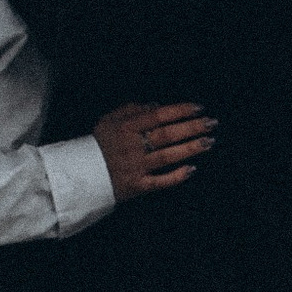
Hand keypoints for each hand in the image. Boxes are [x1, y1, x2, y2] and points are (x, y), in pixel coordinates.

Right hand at [92, 100, 217, 202]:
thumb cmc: (97, 145)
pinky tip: (192, 169)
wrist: (79, 175)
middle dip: (192, 128)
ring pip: (168, 156)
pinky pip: (160, 182)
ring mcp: (135, 167)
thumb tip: (156, 105)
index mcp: (125, 127)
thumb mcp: (108, 120)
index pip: (158, 115)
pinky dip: (176, 176)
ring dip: (190, 148)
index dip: (180, 111)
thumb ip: (131, 109)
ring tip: (208, 142)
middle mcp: (132, 146)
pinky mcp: (137, 186)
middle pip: (167, 134)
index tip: (198, 108)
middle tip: (212, 123)